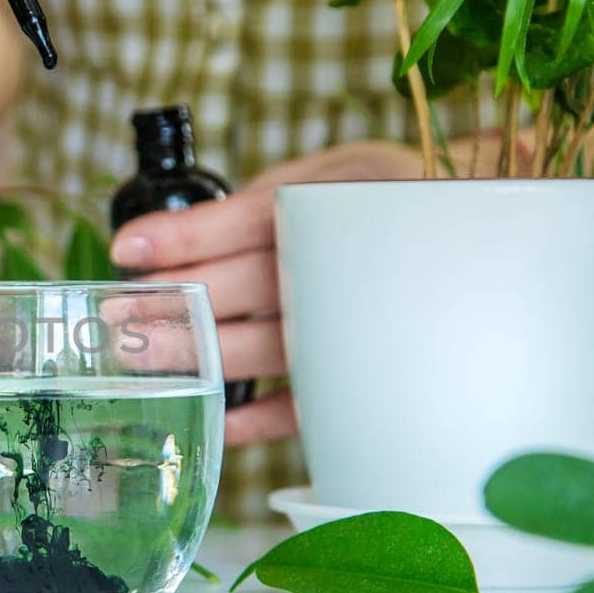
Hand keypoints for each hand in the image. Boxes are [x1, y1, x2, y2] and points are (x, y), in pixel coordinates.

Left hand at [109, 141, 421, 446]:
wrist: (479, 235)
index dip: (184, 236)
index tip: (126, 249)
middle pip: (246, 290)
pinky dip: (255, 418)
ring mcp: (352, 327)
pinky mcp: (360, 373)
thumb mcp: (327, 174)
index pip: (249, 223)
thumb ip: (261, 202)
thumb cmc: (385, 198)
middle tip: (115, 316)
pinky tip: (212, 415)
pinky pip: (305, 406)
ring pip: (264, 348)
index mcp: (333, 207)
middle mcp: (342, 269)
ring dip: (195, 356)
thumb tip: (167, 242)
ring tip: (138, 358)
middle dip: (173, 303)